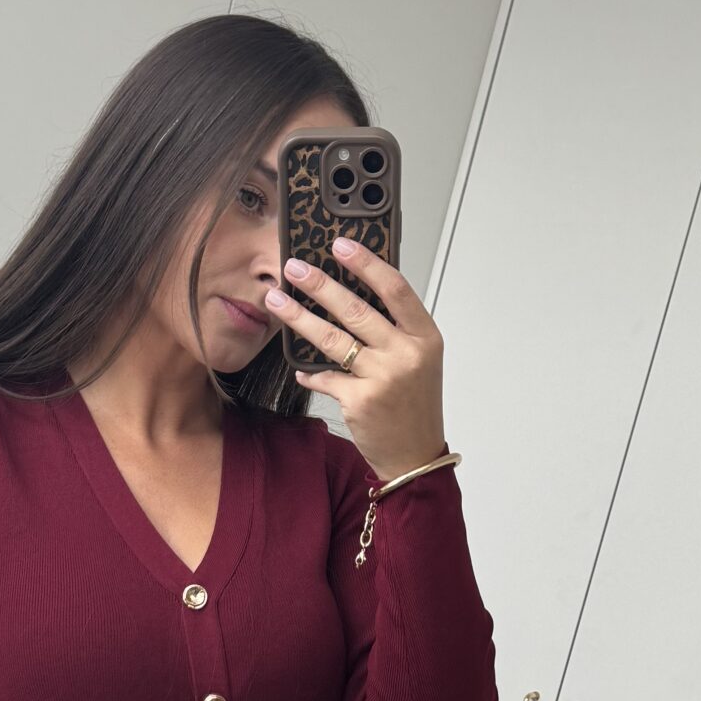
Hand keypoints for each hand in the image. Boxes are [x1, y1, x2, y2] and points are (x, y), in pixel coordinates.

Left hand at [263, 236, 449, 481]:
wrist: (415, 455)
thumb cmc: (413, 404)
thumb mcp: (418, 360)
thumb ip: (394, 329)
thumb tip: (350, 295)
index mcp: (425, 337)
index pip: (395, 288)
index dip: (366, 263)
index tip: (340, 244)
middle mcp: (406, 354)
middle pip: (357, 309)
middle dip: (320, 284)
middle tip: (293, 268)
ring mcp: (383, 378)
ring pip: (333, 339)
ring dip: (299, 317)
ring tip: (276, 299)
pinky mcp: (360, 400)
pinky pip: (324, 376)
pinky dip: (309, 372)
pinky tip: (299, 369)